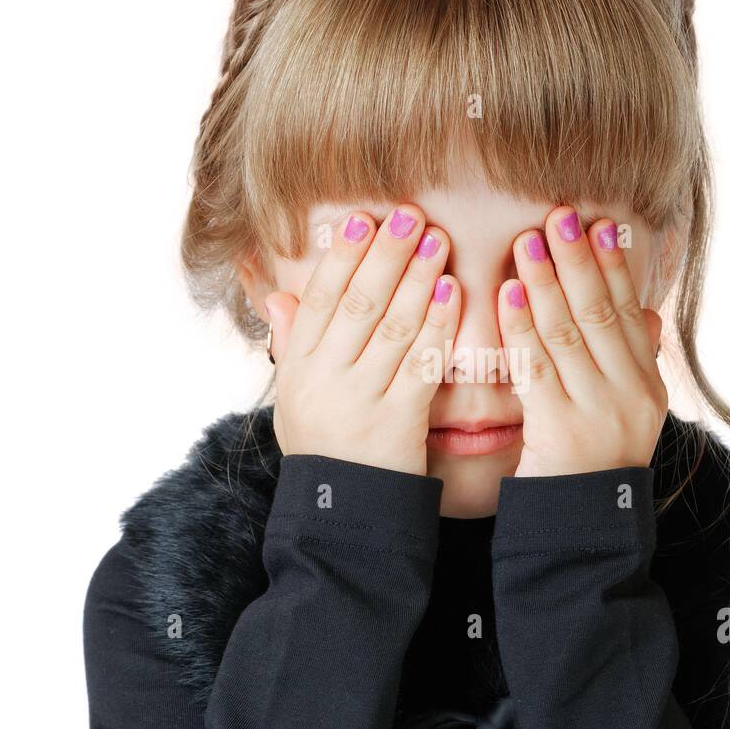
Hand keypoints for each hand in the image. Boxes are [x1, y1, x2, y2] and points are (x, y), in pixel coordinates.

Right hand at [264, 205, 459, 475]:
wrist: (340, 514)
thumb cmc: (321, 449)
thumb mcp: (291, 400)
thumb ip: (289, 345)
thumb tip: (277, 294)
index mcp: (298, 368)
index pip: (319, 298)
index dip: (343, 256)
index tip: (363, 219)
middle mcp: (325, 378)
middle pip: (357, 302)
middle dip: (386, 254)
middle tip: (410, 214)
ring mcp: (362, 399)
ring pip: (392, 326)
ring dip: (417, 278)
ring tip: (437, 240)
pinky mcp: (398, 420)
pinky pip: (421, 363)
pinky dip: (438, 325)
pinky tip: (453, 293)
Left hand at [496, 205, 667, 477]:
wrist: (584, 537)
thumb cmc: (592, 473)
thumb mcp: (628, 419)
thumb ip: (634, 366)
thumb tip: (646, 315)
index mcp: (648, 388)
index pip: (628, 314)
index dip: (612, 267)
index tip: (598, 224)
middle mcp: (631, 397)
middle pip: (601, 314)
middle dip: (578, 261)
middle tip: (559, 216)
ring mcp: (598, 414)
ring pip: (569, 334)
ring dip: (546, 282)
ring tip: (527, 241)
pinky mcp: (560, 432)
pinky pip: (538, 368)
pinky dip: (521, 327)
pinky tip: (507, 295)